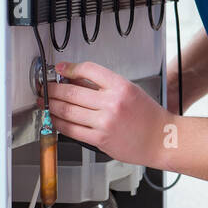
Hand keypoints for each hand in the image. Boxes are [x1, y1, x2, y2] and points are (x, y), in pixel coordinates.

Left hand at [46, 60, 170, 166]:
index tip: (60, 69)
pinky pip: (71, 129)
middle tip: (45, 87)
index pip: (88, 70)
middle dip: (52, 88)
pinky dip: (58, 122)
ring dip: (51, 105)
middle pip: (71, 91)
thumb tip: (77, 81)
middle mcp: (112, 104)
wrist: (161, 139)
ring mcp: (104, 122)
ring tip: (45, 102)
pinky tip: (54, 118)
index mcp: (121, 87)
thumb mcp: (131, 92)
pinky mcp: (99, 139)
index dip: (70, 68)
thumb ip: (104, 86)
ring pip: (67, 110)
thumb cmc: (149, 117)